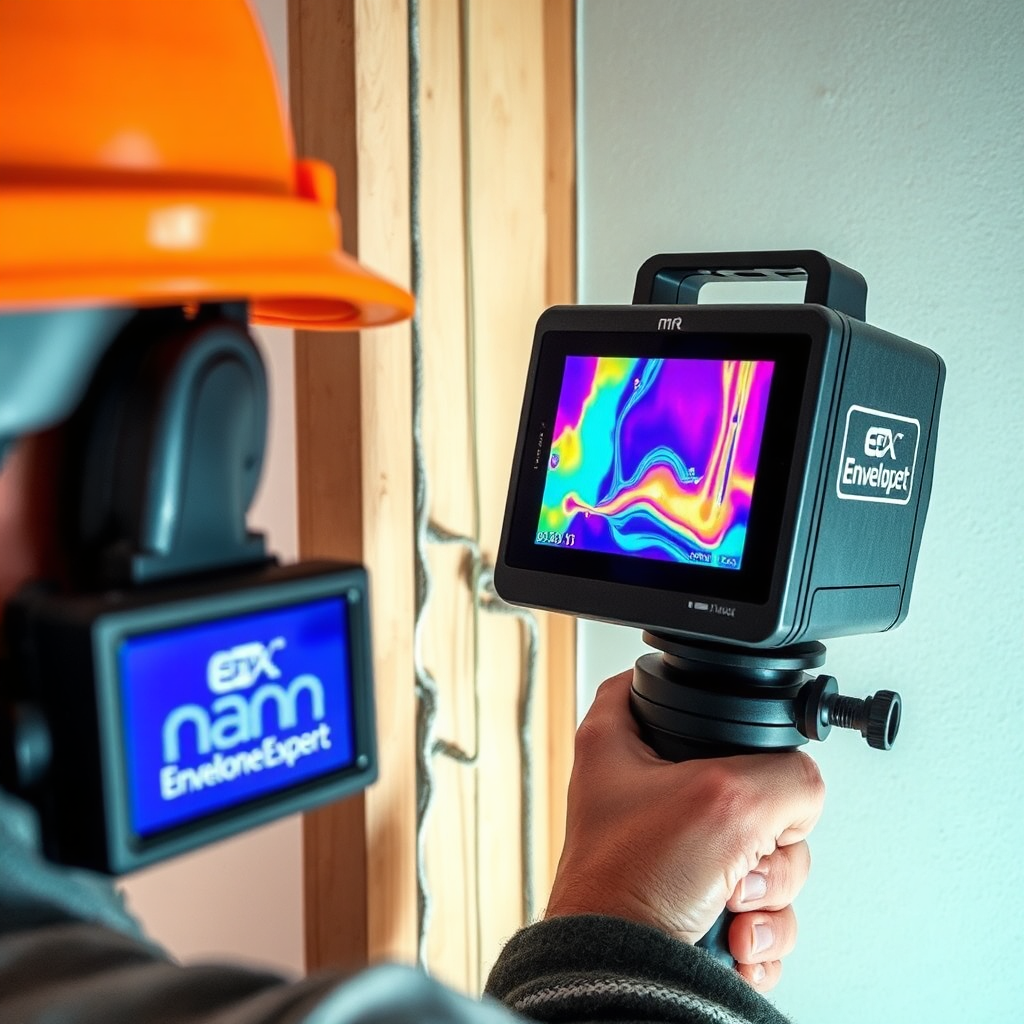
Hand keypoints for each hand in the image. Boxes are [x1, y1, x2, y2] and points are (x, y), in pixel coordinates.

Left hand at [545, 670, 824, 991]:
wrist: (620, 977)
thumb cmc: (628, 886)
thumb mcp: (728, 802)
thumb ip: (788, 777)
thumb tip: (803, 793)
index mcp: (620, 744)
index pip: (660, 684)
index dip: (702, 694)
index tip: (732, 718)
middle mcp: (644, 792)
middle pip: (743, 780)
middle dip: (764, 835)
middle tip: (739, 853)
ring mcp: (670, 848)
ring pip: (761, 848)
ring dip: (767, 891)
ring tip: (733, 906)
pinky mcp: (693, 900)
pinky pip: (757, 902)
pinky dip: (760, 927)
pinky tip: (738, 939)